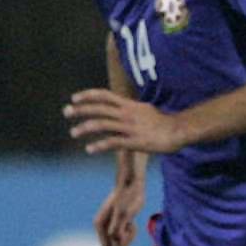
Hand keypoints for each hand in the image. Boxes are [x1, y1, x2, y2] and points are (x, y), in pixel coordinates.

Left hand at [65, 89, 187, 154]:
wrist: (179, 131)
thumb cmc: (163, 122)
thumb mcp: (145, 110)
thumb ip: (130, 109)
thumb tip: (121, 107)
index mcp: (129, 105)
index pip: (105, 95)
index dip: (88, 95)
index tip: (74, 98)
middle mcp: (127, 114)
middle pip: (99, 108)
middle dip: (81, 109)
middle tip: (66, 112)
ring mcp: (130, 127)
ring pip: (102, 124)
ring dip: (85, 128)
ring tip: (74, 132)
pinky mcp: (135, 141)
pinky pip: (113, 142)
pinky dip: (99, 146)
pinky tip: (89, 149)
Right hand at [94, 178, 144, 245]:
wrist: (131, 185)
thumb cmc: (128, 197)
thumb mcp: (123, 213)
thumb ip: (117, 228)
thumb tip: (113, 239)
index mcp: (99, 225)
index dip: (118, 245)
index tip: (125, 231)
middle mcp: (103, 227)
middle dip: (124, 242)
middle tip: (129, 227)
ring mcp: (110, 226)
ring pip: (119, 244)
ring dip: (128, 238)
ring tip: (130, 224)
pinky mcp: (119, 224)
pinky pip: (124, 237)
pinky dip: (130, 233)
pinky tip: (132, 223)